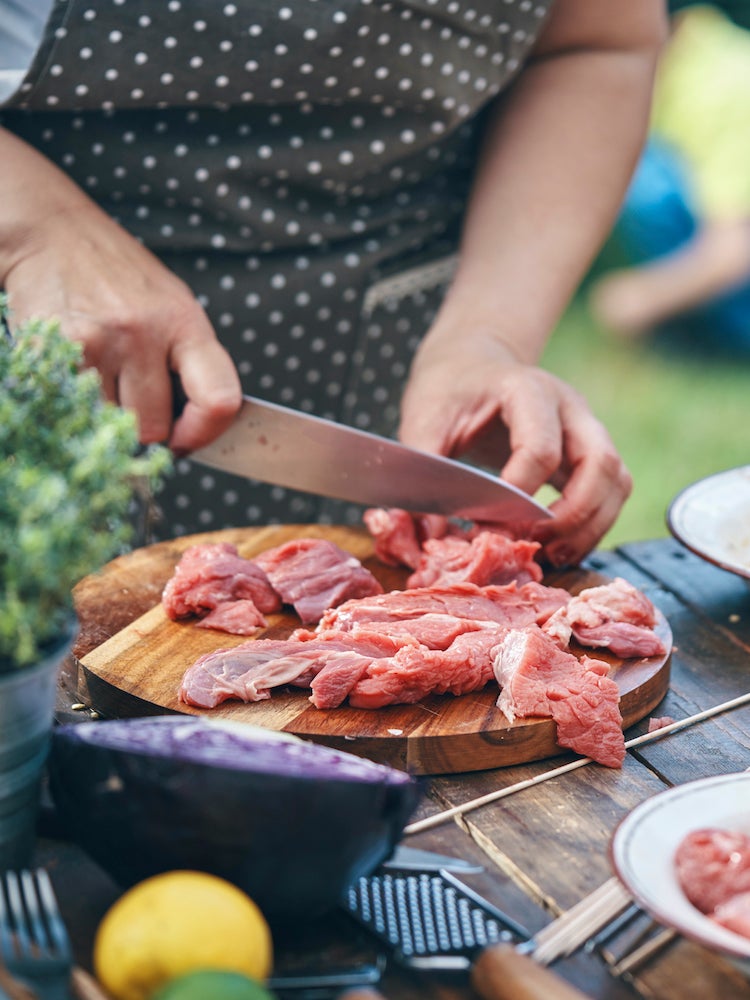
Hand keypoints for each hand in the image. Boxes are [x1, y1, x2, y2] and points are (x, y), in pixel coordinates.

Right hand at [0, 131, 240, 452]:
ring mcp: (99, 342)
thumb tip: (196, 425)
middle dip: (145, 427)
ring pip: (111, 423)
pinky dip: (77, 400)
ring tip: (105, 377)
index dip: (205, 432)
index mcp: (186, 323)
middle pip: (153, 427)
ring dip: (108, 414)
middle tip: (135, 403)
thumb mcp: (173, 305)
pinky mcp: (59, 348)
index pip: (218, 398)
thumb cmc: (121, 276)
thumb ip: (188, 361)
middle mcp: (145, 333)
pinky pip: (75, 405)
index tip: (187, 439)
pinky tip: (80, 368)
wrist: (54, 232)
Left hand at [398, 332, 631, 564]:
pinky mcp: (588, 452)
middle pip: (600, 463)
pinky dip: (593, 525)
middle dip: (572, 515)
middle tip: (534, 544)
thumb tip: (432, 533)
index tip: (487, 524)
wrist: (471, 366)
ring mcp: (586, 428)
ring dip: (591, 526)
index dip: (518, 496)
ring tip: (552, 555)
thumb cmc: (448, 394)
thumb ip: (427, 475)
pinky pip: (612, 491)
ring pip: (616, 481)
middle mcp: (569, 406)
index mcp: (526, 390)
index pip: (540, 449)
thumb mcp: (423, 424)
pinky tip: (561, 547)